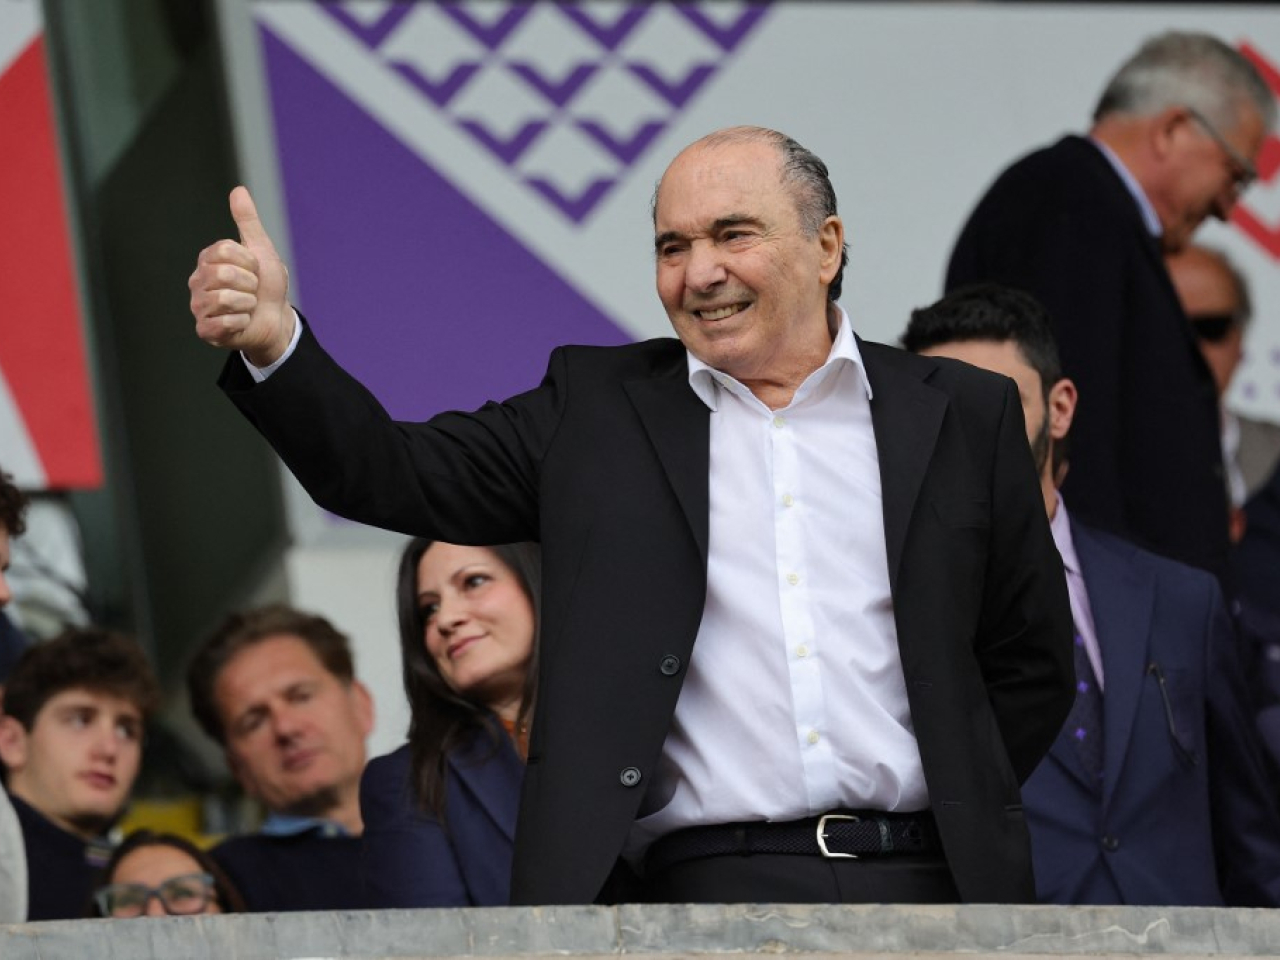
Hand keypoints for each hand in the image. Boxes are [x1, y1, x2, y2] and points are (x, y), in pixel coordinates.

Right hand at [189, 186, 293, 366]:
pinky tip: (241, 323)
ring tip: (247, 306)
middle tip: (252, 291)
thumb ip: (248, 221)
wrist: (277, 319)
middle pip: (225, 274)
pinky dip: (242, 323)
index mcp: (208, 259)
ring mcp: (199, 306)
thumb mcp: (262, 250)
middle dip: (250, 284)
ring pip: (225, 299)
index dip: (249, 262)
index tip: (254, 270)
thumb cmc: (267, 285)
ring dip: (248, 304)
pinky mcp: (205, 330)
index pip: (226, 251)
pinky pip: (224, 323)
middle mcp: (198, 281)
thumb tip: (238, 190)